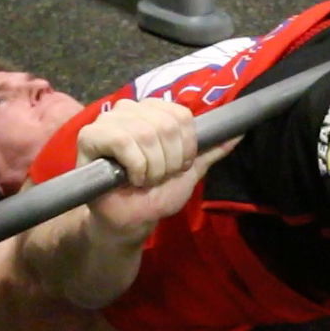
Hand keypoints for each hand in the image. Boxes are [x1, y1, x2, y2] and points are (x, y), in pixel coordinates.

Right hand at [75, 99, 238, 238]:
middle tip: (159, 177)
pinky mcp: (90, 135)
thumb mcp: (188, 171)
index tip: (177, 167)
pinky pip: (122, 141)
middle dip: (169, 161)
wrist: (130, 221)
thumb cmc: (155, 194)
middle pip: (166, 124)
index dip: (186, 146)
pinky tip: (130, 179)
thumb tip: (239, 132)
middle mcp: (131, 109)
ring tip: (144, 180)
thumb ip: (210, 150)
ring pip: (145, 133)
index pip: (181, 115)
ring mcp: (108, 120)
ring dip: (152, 167)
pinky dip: (135, 166)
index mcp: (153, 111)